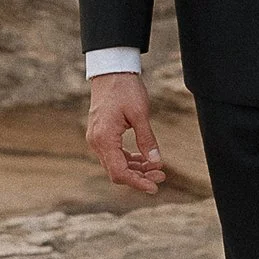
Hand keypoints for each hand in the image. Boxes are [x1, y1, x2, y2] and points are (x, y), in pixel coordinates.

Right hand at [86, 71, 164, 193]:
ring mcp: (96, 138)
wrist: (111, 70)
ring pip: (115, 164)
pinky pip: (114, 154)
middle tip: (161, 176)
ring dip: (135, 169)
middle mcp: (96, 142)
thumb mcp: (140, 114)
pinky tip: (144, 159)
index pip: (119, 172)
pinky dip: (128, 159)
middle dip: (139, 177)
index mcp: (104, 138)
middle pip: (116, 171)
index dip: (137, 182)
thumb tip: (156, 163)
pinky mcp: (100, 134)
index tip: (154, 187)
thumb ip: (147, 140)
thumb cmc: (125, 88)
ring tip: (157, 168)